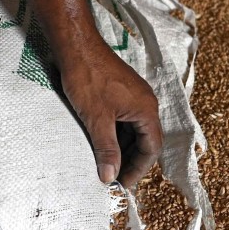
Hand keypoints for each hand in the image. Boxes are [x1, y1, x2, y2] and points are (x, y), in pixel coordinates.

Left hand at [61, 45, 162, 188]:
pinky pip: (124, 118)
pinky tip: (101, 142)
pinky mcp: (121, 91)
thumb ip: (106, 149)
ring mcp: (133, 96)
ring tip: (106, 164)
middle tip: (113, 177)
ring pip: (133, 130)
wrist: (76, 46)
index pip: (151, 148)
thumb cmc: (88, 78)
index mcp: (146, 110)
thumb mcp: (97, 120)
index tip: (123, 183)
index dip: (138, 168)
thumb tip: (109, 176)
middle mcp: (145, 103)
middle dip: (130, 160)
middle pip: (145, 140)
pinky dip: (115, 133)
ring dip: (122, 147)